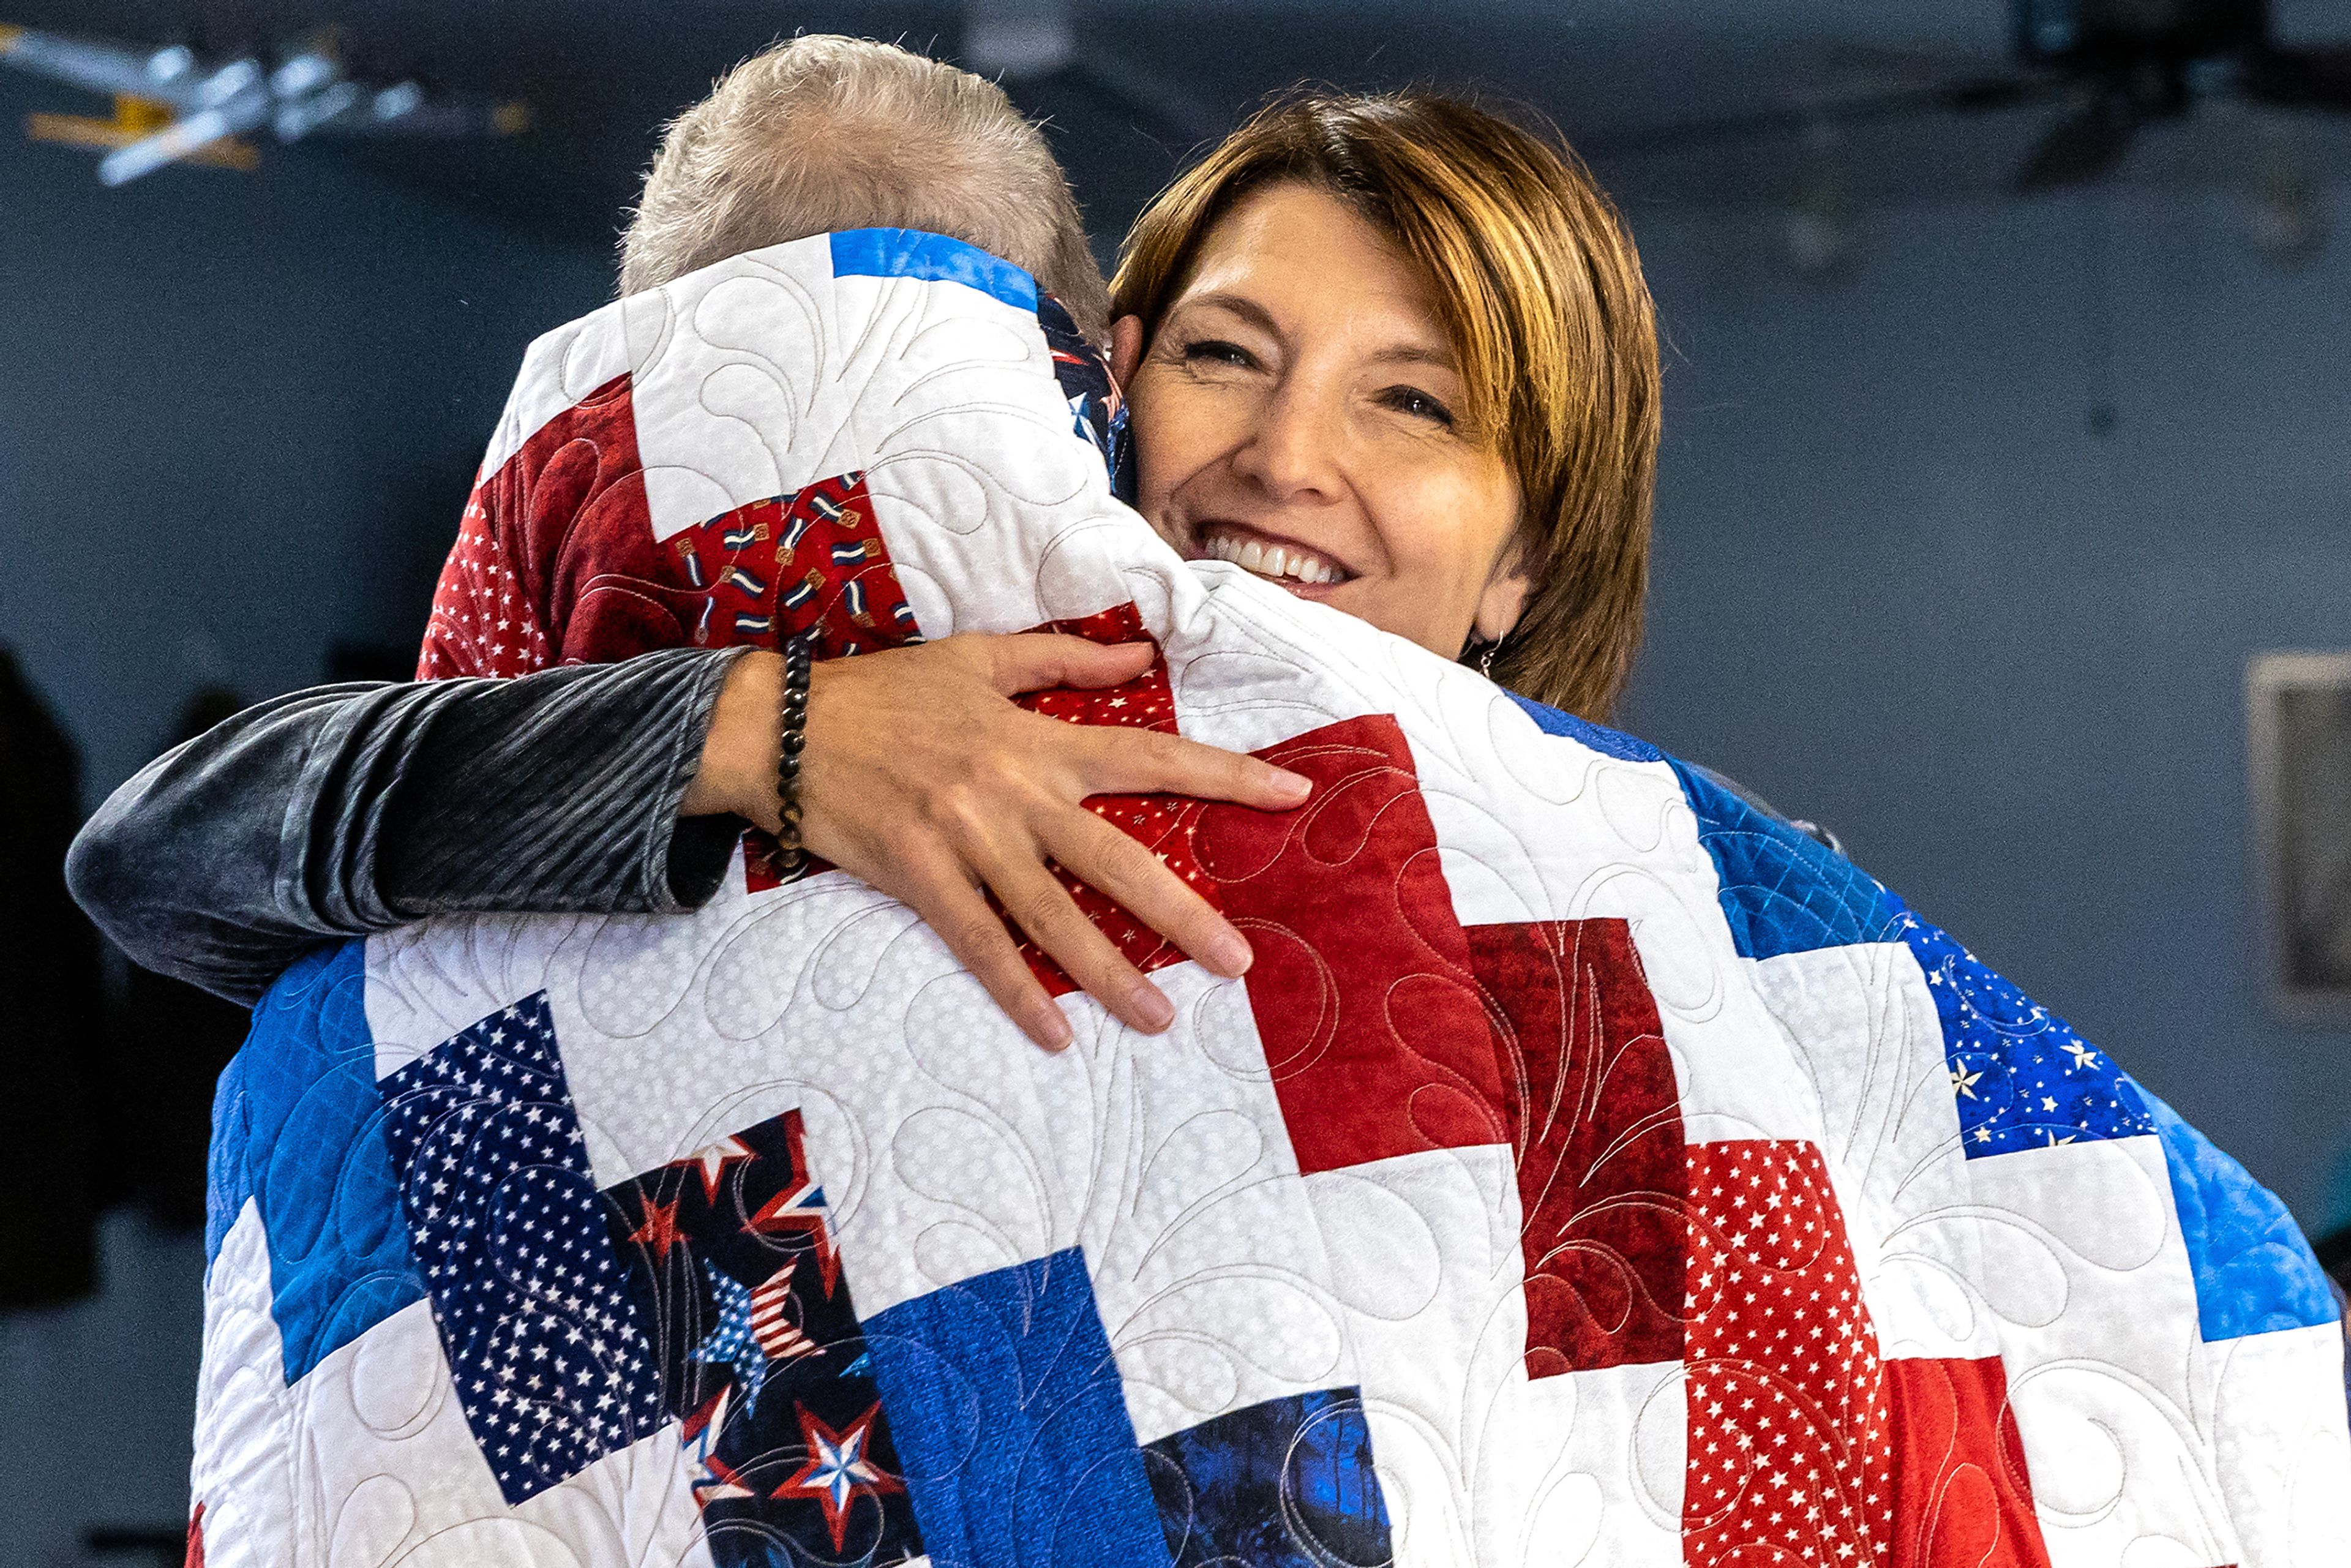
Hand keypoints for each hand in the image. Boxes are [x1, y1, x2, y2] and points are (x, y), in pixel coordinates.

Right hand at [683, 634, 1311, 1049]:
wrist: (781, 729)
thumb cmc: (883, 692)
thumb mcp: (977, 659)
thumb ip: (1064, 664)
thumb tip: (1143, 657)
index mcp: (1035, 739)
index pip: (1150, 757)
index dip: (1225, 776)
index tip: (1290, 793)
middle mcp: (1012, 792)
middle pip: (1116, 858)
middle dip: (1182, 912)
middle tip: (1237, 959)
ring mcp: (966, 840)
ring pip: (1052, 916)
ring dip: (1109, 972)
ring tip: (1159, 1018)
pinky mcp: (920, 879)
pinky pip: (979, 945)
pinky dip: (1017, 993)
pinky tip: (1055, 1036)